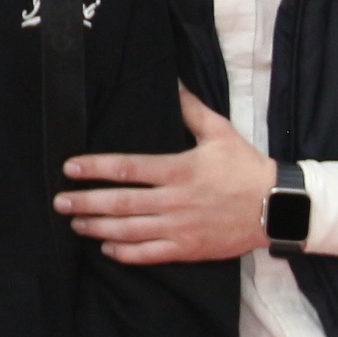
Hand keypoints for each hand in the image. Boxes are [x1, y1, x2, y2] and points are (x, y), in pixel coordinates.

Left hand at [55, 86, 274, 264]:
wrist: (278, 207)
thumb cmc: (246, 167)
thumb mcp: (220, 132)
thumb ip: (191, 109)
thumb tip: (173, 82)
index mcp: (178, 170)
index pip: (126, 169)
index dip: (94, 168)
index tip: (69, 168)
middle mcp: (174, 200)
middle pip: (120, 203)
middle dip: (85, 202)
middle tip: (59, 202)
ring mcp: (180, 227)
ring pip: (129, 231)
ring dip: (97, 228)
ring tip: (75, 223)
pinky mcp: (188, 249)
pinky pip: (150, 254)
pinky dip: (125, 253)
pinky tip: (107, 248)